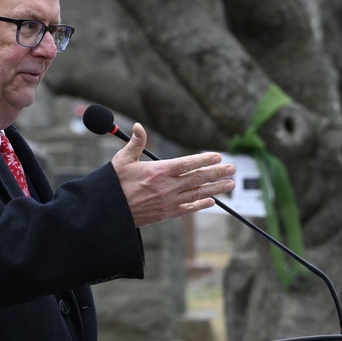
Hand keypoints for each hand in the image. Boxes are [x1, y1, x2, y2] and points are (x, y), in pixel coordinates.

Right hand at [112, 123, 235, 227]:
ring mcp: (169, 201)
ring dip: (216, 188)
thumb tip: (140, 126)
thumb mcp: (123, 159)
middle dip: (217, 173)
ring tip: (230, 184)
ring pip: (198, 193)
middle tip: (232, 168)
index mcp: (158, 171)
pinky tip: (212, 202)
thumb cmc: (114, 184)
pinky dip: (201, 204)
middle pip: (198, 178)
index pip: (187, 163)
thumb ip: (136, 143)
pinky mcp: (167, 214)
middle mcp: (167, 186)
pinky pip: (189, 208)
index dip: (204, 159)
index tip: (218, 156)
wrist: (109, 211)